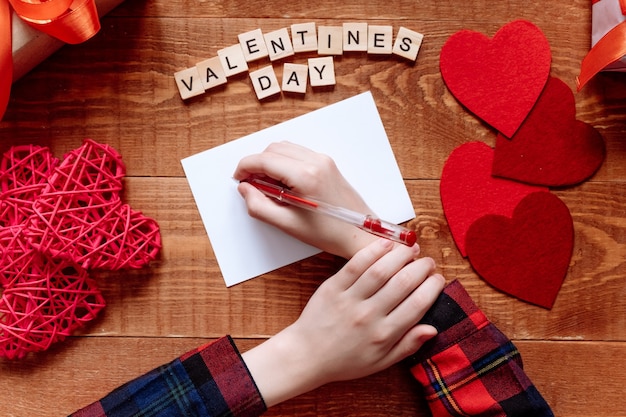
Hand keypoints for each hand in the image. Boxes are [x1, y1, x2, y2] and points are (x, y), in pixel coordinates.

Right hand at [233, 141, 379, 257]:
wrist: (361, 232)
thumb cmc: (329, 233)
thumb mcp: (288, 224)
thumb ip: (259, 206)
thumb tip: (245, 189)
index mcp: (305, 176)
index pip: (264, 159)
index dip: (244, 168)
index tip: (238, 179)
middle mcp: (315, 162)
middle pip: (273, 149)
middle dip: (256, 164)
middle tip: (252, 185)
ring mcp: (323, 160)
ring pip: (285, 148)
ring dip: (270, 161)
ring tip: (267, 186)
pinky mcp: (327, 163)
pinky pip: (298, 153)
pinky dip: (284, 162)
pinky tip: (283, 182)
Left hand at [242, 239, 444, 406]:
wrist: (307, 355)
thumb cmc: (345, 360)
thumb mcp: (381, 362)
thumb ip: (408, 345)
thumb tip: (432, 329)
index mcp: (383, 335)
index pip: (417, 305)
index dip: (432, 287)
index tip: (438, 279)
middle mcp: (368, 315)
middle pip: (403, 283)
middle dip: (421, 268)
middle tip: (428, 261)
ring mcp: (349, 300)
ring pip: (381, 270)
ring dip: (400, 255)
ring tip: (411, 249)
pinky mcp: (332, 287)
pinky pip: (355, 265)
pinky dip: (372, 252)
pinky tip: (386, 244)